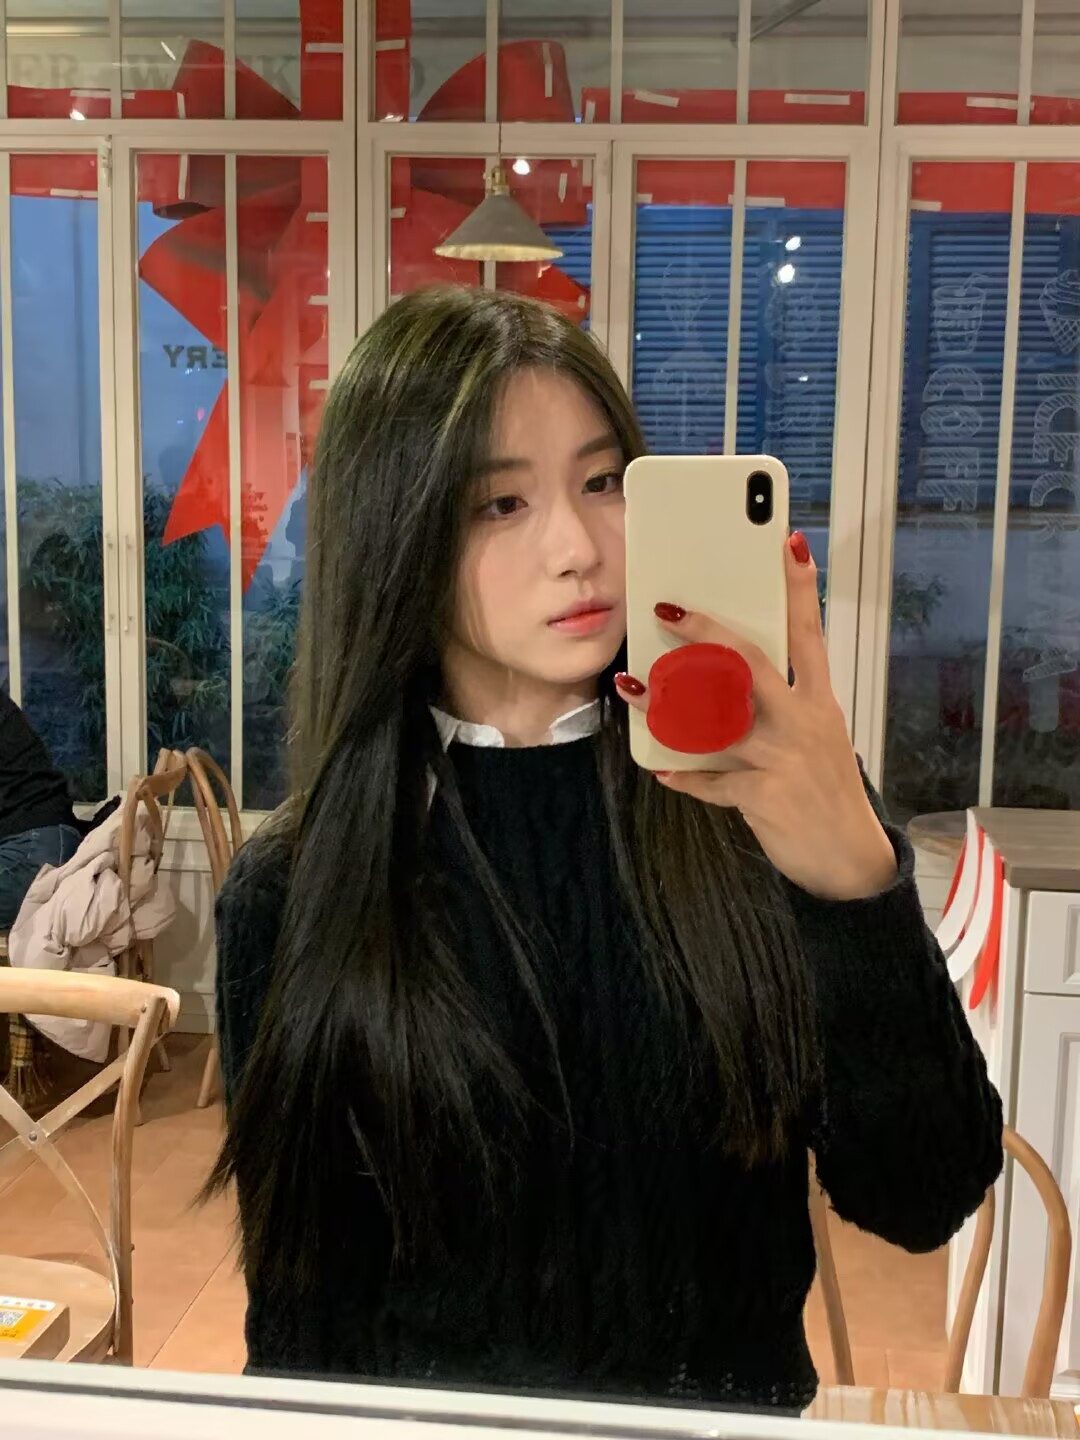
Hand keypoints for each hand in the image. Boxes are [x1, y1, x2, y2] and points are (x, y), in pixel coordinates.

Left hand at [615, 533, 897, 901]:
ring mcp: (784, 758)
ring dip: (665, 702)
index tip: (787, 544)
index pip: (810, 632)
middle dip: (707, 632)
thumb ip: (780, 705)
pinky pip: (713, 781)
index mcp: (820, 701)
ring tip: (631, 685)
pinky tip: (660, 770)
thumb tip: (724, 674)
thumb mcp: (818, 738)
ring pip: (715, 719)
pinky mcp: (765, 795)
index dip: (800, 587)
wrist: (851, 862)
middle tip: (668, 610)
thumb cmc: (826, 791)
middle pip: (752, 662)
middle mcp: (804, 721)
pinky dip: (684, 776)